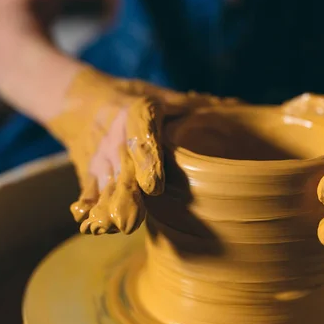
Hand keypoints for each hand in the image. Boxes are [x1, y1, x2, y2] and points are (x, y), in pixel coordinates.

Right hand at [46, 66, 238, 234]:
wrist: (84, 101)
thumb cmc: (138, 101)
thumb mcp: (165, 96)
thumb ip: (199, 106)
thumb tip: (240, 106)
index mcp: (139, 113)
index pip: (142, 134)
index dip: (147, 159)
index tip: (153, 186)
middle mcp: (118, 137)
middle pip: (122, 168)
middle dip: (127, 195)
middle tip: (131, 221)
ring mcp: (101, 157)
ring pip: (104, 184)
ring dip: (107, 207)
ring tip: (112, 227)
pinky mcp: (89, 173)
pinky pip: (88, 192)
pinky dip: (88, 209)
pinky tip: (89, 226)